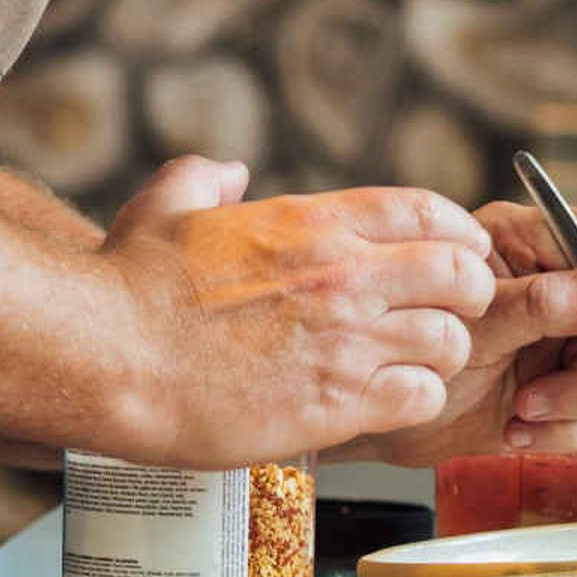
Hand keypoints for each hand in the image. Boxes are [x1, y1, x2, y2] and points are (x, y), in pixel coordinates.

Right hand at [98, 158, 508, 469]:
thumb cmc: (129, 285)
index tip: (460, 256)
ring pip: (451, 341)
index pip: (430, 213)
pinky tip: (385, 404)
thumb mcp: (165, 206)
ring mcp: (346, 341)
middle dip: (466, 296)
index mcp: (313, 223)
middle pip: (463, 275)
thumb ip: (204, 179)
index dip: (459, 236)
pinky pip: (422, 398)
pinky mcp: (338, 404)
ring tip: (411, 367)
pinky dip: (415, 402)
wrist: (109, 355)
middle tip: (445, 316)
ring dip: (439, 356)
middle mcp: (344, 275)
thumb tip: (229, 173)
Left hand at [370, 196, 576, 456]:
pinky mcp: (553, 388)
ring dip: (576, 400)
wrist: (380, 422)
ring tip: (525, 410)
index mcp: (523, 245)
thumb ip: (540, 306)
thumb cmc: (403, 351)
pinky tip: (517, 431)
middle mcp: (546, 288)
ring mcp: (553, 340)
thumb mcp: (474, 326)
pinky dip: (558, 429)